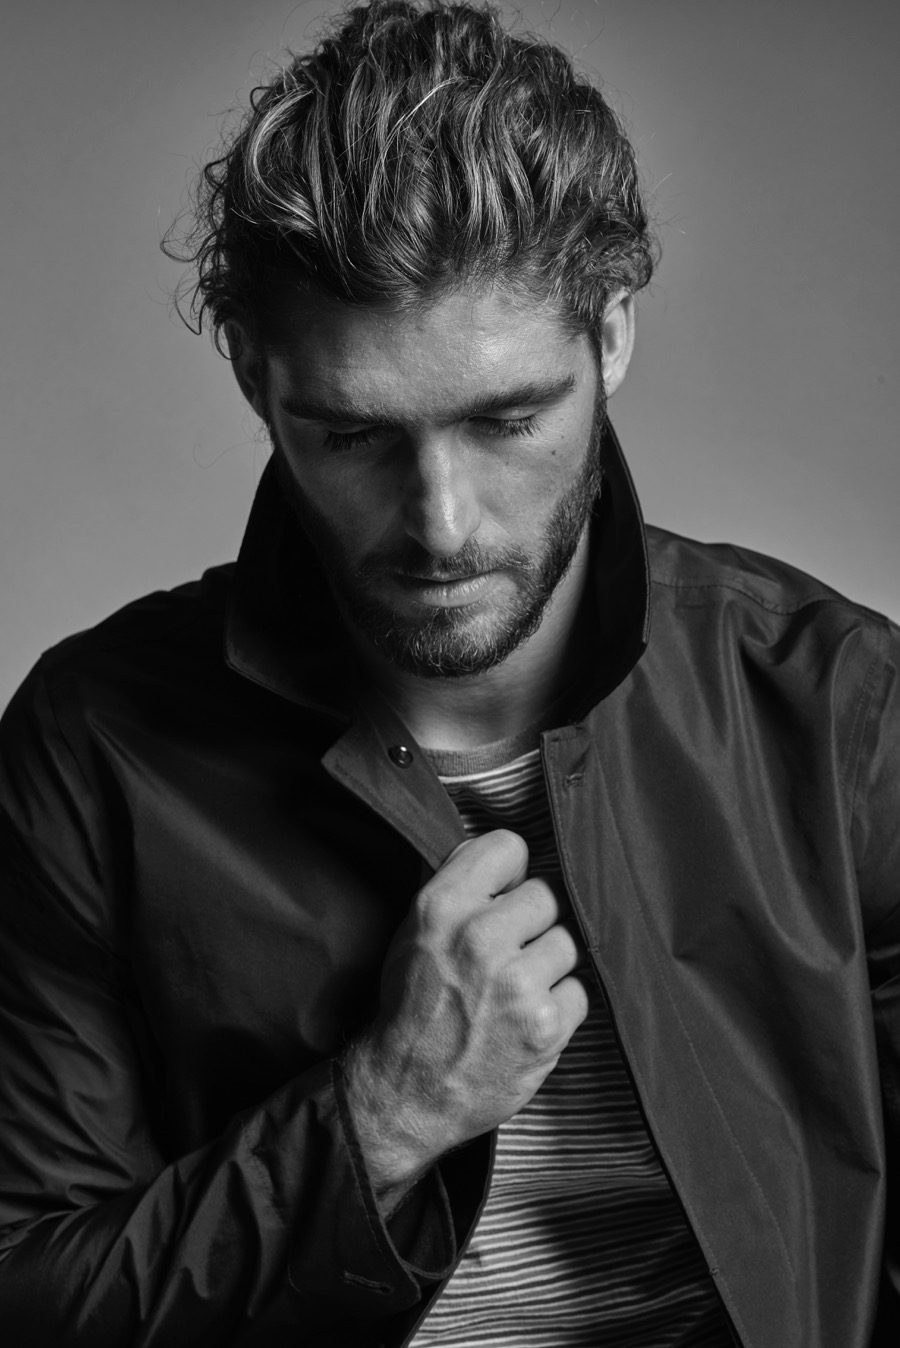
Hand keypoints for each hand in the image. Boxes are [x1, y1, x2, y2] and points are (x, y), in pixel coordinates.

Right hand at [344, 829, 589, 1206]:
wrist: (405, 1091)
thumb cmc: (411, 1008)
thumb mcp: (413, 933)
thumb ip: (455, 887)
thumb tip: (503, 857)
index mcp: (442, 906)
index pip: (509, 846)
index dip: (511, 873)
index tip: (505, 895)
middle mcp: (480, 938)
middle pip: (546, 896)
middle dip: (531, 925)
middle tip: (508, 954)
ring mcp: (516, 983)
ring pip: (566, 944)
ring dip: (547, 967)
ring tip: (514, 992)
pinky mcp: (545, 1025)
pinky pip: (578, 992)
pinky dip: (558, 1008)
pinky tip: (526, 1020)